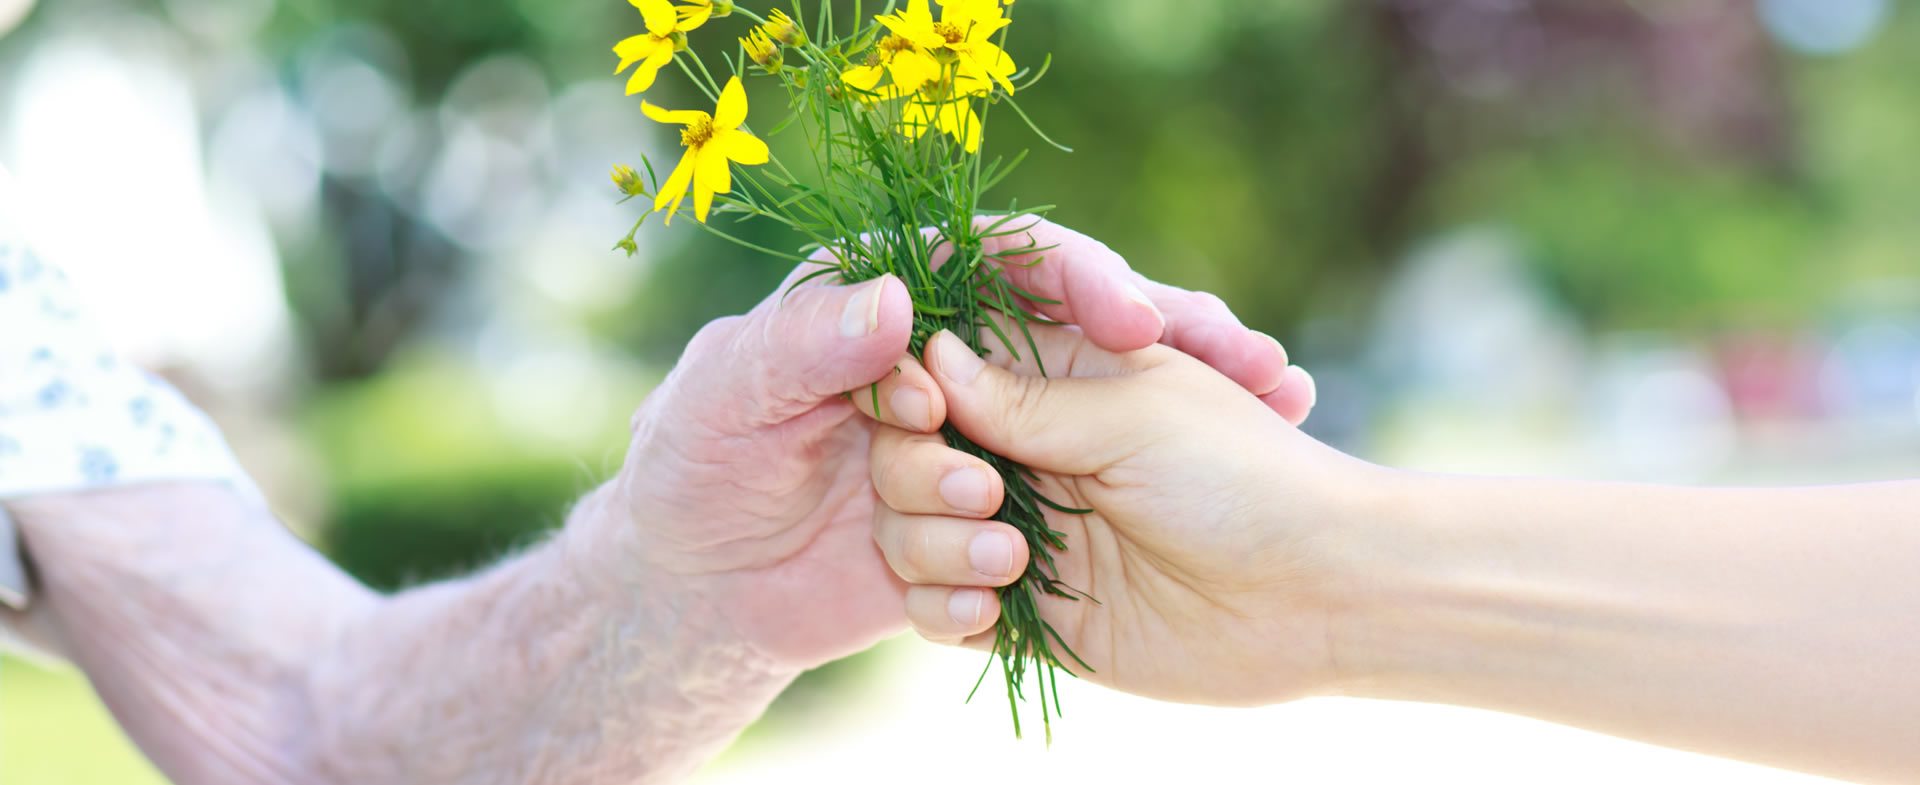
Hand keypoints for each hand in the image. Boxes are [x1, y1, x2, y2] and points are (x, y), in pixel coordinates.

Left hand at [587, 220, 1318, 669]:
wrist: (694, 587)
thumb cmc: (693, 461)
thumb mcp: (727, 390)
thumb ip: (807, 340)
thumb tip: (901, 297)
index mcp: (902, 298)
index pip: (1016, 261)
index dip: (1084, 277)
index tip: (1135, 318)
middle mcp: (957, 365)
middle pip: (1082, 347)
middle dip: (1161, 368)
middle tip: (1255, 376)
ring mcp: (976, 448)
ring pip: (1060, 459)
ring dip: (1049, 497)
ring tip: (992, 542)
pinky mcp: (971, 526)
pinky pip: (1019, 546)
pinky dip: (1002, 576)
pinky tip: (984, 597)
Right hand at [868, 323, 1371, 704]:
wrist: (1315, 597)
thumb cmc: (1242, 479)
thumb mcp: (1133, 414)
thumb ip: (1025, 397)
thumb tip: (932, 356)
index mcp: (1058, 381)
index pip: (947, 364)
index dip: (915, 383)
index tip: (920, 406)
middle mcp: (1028, 451)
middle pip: (909, 448)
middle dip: (918, 471)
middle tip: (980, 493)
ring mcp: (1019, 530)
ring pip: (908, 526)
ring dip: (932, 542)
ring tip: (1010, 560)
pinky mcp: (1022, 611)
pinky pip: (937, 605)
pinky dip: (944, 606)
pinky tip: (988, 609)